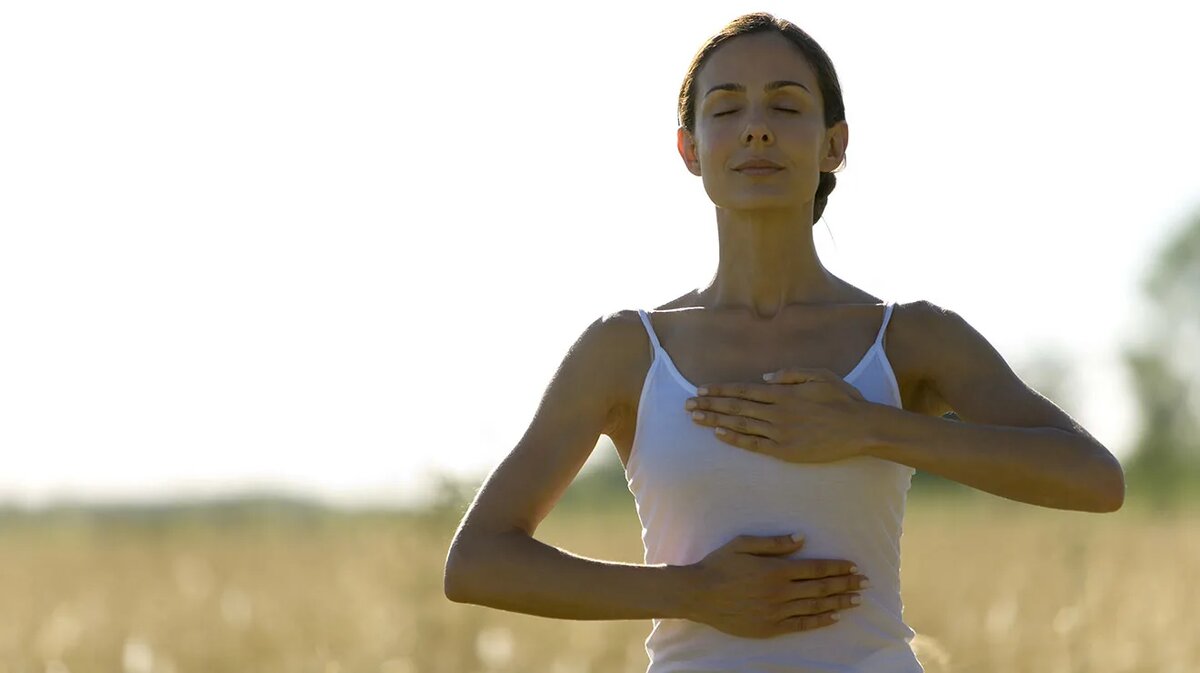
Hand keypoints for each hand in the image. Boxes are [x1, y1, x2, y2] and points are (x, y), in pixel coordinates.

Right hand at [683, 533, 868, 637]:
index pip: (815, 568)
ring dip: (838, 602)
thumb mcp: (743, 544)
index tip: (854, 566)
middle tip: (865, 583)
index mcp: (776, 570)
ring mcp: (776, 612)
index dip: (837, 568)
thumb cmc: (719, 565)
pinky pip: (801, 625)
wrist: (698, 595)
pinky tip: (833, 618)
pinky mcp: (770, 628)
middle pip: (821, 588)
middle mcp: (781, 592)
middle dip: (846, 584)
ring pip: (815, 607)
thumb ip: (773, 542)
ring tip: (856, 600)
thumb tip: (801, 538)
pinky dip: (819, 621)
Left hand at [685, 368, 875, 462]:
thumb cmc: (843, 399)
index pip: (743, 390)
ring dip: (715, 421)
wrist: (860, 429)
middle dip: (709, 405)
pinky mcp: (785, 451)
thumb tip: (764, 377)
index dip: (720, 390)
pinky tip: (719, 435)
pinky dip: (735, 439)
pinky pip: (754, 445)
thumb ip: (790, 374)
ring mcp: (780, 433)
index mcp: (783, 393)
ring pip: (740, 425)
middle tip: (687, 405)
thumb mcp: (819, 375)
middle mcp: (777, 412)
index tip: (701, 390)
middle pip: (735, 407)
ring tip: (695, 418)